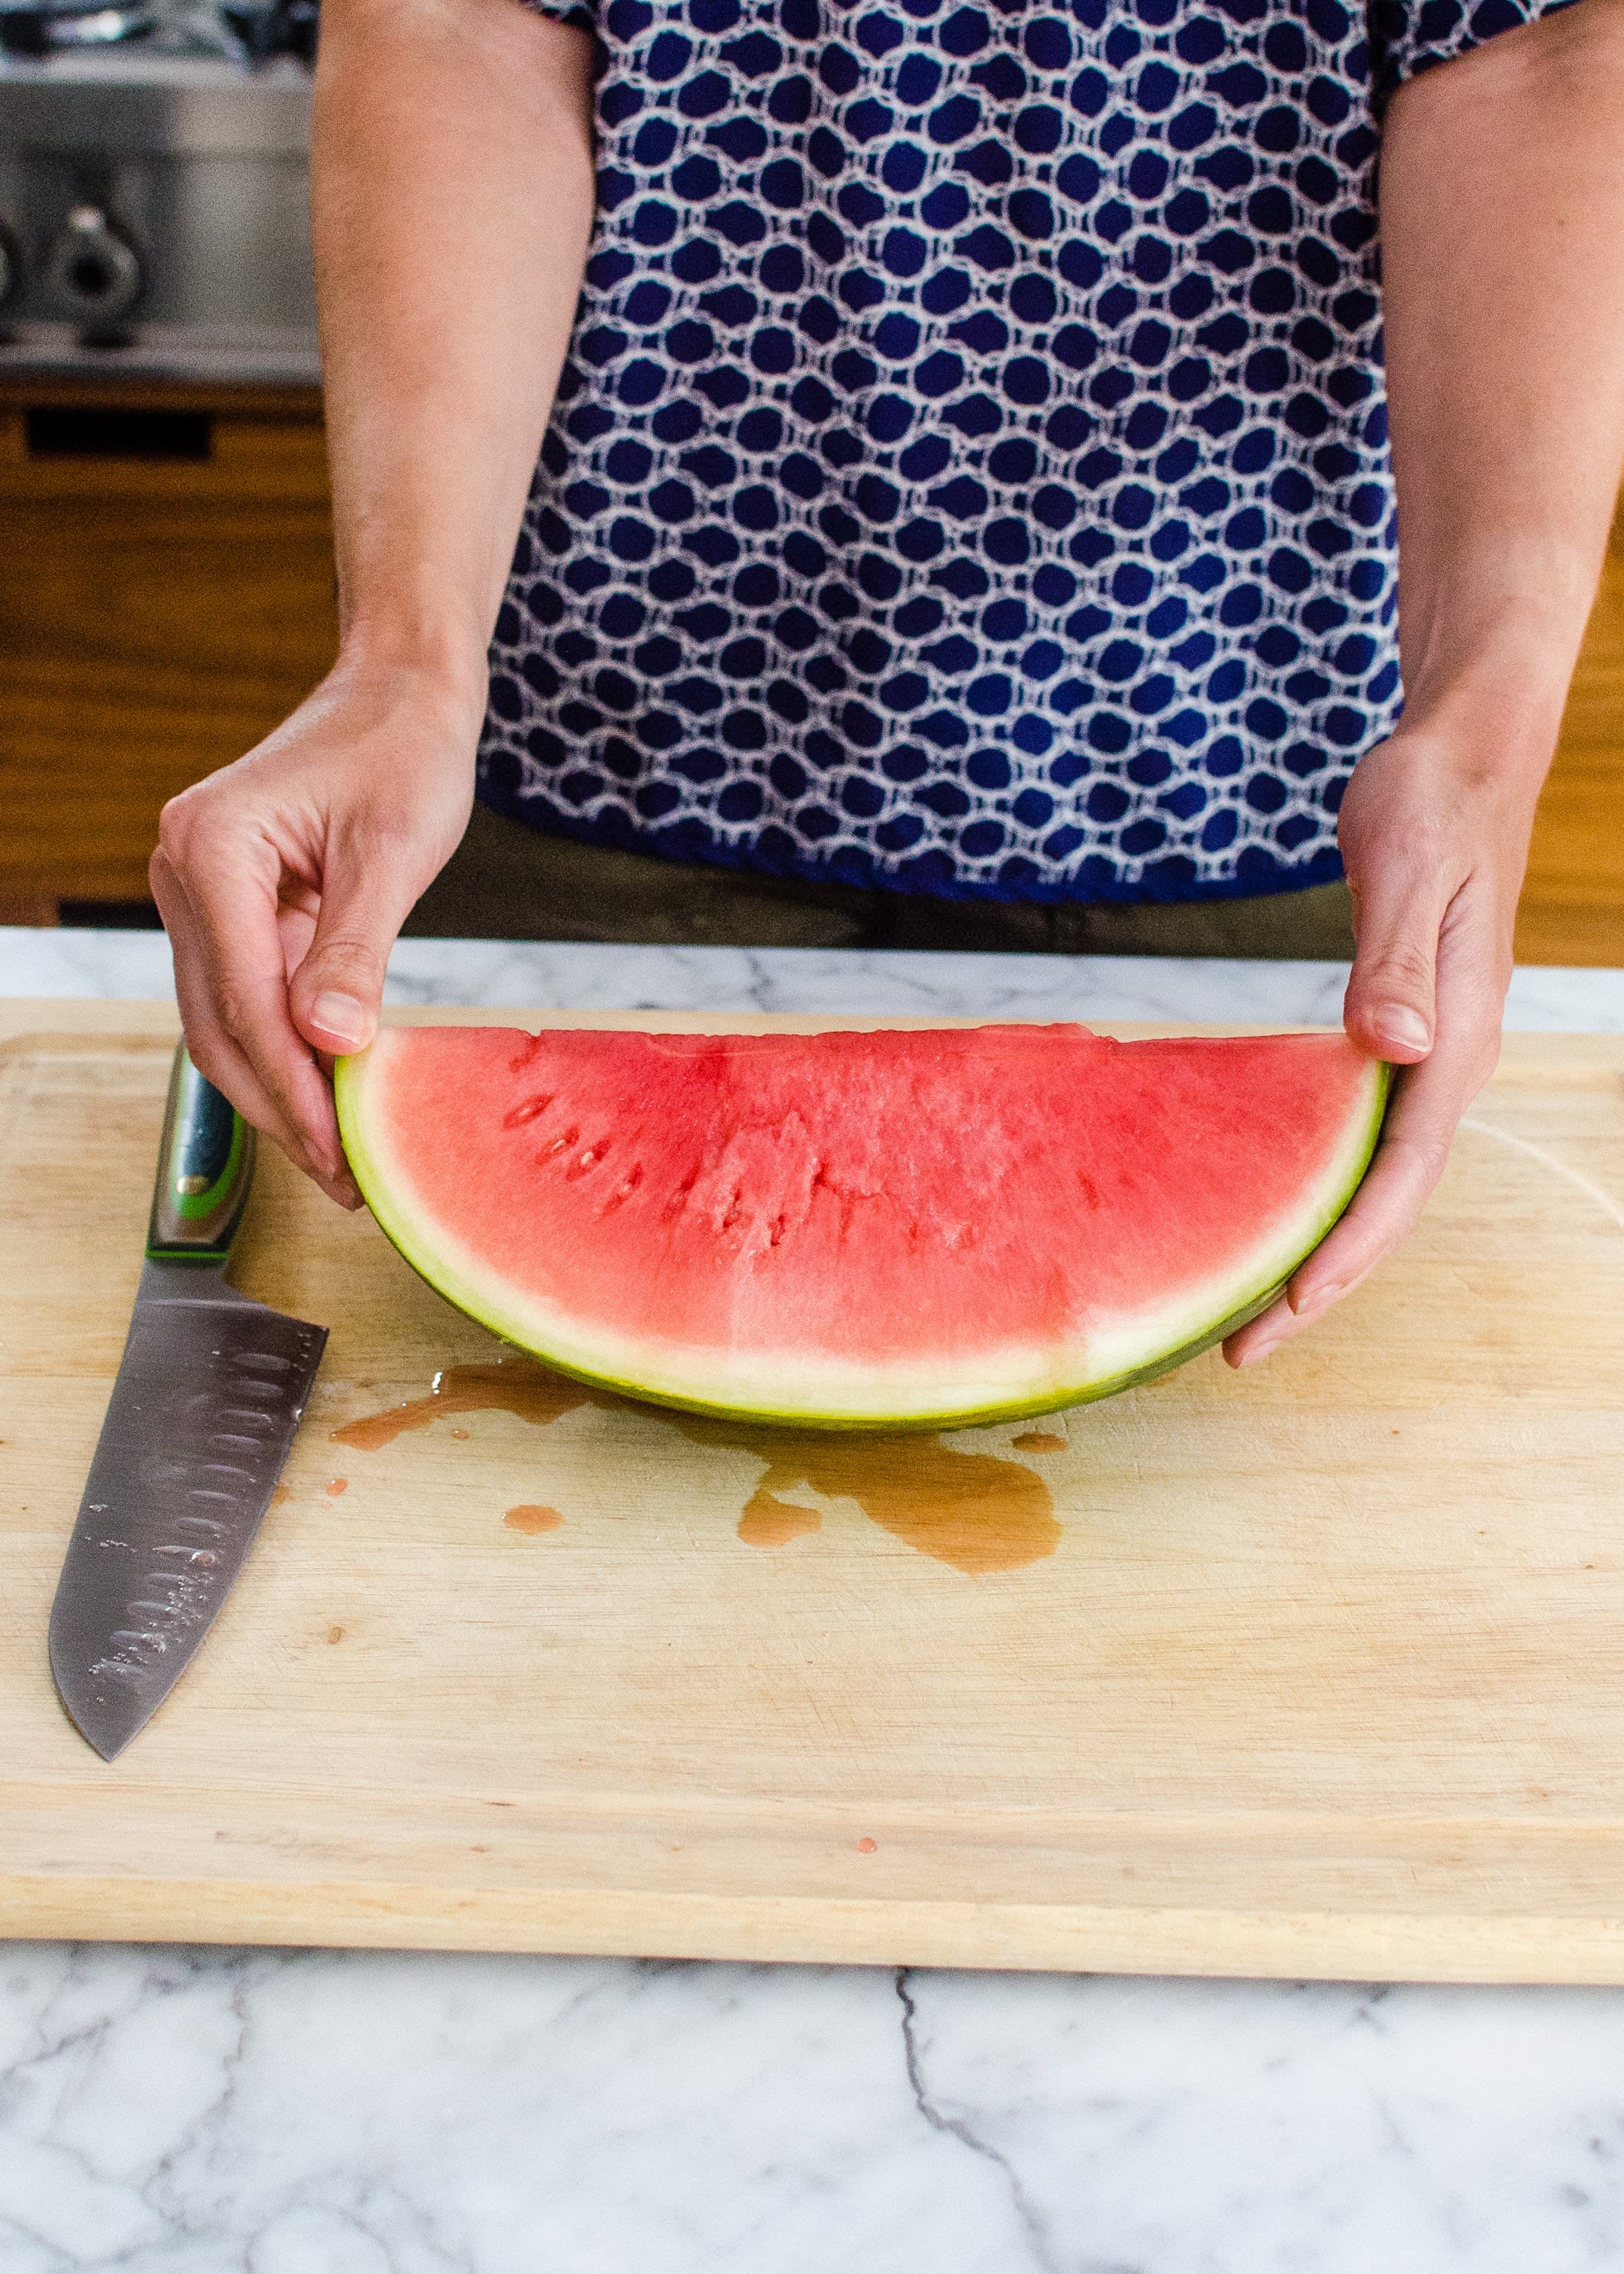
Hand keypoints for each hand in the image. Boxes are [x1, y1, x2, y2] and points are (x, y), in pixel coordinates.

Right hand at [150, 658, 482, 1206]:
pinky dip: (289, 1050)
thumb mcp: (392, 853)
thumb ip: (355, 950)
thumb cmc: (403, 752)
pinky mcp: (232, 907)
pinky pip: (250, 996)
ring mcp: (200, 892)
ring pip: (226, 1021)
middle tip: (342, 1180)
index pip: (244, 997)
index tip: (340, 1152)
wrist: (401, 694)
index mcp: (212, 847)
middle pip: (220, 1022)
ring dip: (280, 1091)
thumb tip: (330, 1043)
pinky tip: (334, 1099)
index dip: (291, 1085)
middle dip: (280, 1106)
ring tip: (338, 1159)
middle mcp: (184, 869)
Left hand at [1222, 724, 1542, 1367]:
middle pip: (1386, 1202)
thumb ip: (1394, 959)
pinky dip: (1311, 1190)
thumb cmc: (1431, 801)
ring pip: (1372, 1181)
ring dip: (1313, 1250)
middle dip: (1318, 1284)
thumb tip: (1393, 1048)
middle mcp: (1448, 1061)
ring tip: (1240, 1313)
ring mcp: (1426, 1054)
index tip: (1286, 1309)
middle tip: (1238, 1351)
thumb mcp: (1406, 866)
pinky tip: (1258, 1213)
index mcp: (1456, 1037)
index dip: (1346, 1248)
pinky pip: (1354, 1139)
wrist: (1462, 756)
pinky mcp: (1398, 1039)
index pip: (1401, 1171)